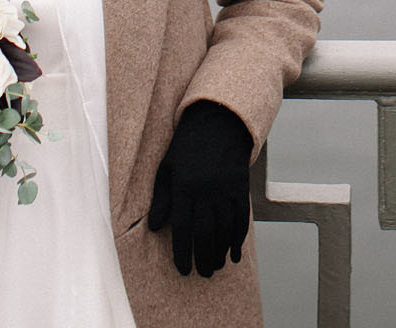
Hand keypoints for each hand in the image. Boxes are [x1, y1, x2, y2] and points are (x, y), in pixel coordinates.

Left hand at [147, 100, 253, 277]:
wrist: (219, 121)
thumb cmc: (187, 146)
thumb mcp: (167, 167)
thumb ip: (161, 198)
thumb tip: (154, 227)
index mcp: (184, 186)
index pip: (182, 228)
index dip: (181, 252)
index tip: (182, 269)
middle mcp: (205, 190)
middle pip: (205, 233)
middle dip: (202, 258)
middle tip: (201, 274)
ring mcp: (225, 189)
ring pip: (224, 229)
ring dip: (220, 251)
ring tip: (215, 266)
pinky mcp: (241, 187)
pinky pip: (241, 218)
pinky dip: (238, 239)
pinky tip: (234, 253)